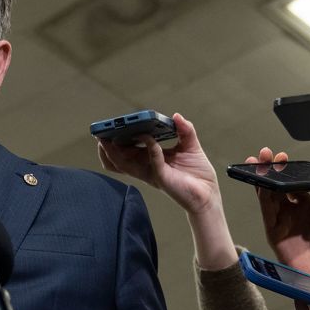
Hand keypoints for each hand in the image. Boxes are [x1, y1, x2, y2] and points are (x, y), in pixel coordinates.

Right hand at [97, 113, 219, 214]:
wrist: (209, 193)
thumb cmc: (198, 174)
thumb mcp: (191, 145)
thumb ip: (184, 130)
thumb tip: (176, 116)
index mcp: (150, 159)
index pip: (128, 150)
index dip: (116, 141)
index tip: (109, 129)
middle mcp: (147, 167)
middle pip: (120, 159)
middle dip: (107, 148)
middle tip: (100, 134)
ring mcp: (152, 173)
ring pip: (126, 164)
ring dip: (115, 151)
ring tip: (108, 139)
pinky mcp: (162, 177)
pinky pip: (152, 160)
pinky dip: (148, 147)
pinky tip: (147, 137)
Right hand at [246, 148, 309, 279]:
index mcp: (308, 207)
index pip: (296, 185)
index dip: (289, 172)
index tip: (284, 157)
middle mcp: (292, 212)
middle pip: (279, 187)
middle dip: (271, 170)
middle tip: (266, 154)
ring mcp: (281, 221)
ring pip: (269, 195)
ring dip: (263, 179)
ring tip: (258, 162)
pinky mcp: (273, 231)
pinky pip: (266, 211)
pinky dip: (262, 197)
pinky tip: (260, 184)